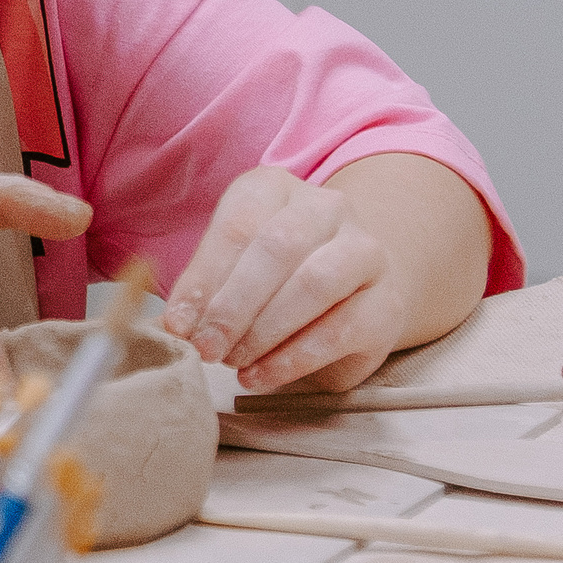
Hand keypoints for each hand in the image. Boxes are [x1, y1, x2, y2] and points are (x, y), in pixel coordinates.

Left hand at [161, 165, 404, 392]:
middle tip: (205, 347)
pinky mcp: (387, 302)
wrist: (353, 285)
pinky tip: (260, 375)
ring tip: (233, 362)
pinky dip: (294, 359)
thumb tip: (175, 324)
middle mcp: (327, 208)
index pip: (237, 227)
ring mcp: (365, 251)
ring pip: (314, 284)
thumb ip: (205, 289)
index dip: (202, 279)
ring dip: (265, 331)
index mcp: (275, 188)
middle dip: (233, 306)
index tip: (177, 323)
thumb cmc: (273, 275)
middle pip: (277, 249)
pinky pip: (341, 330)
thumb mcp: (231, 268)